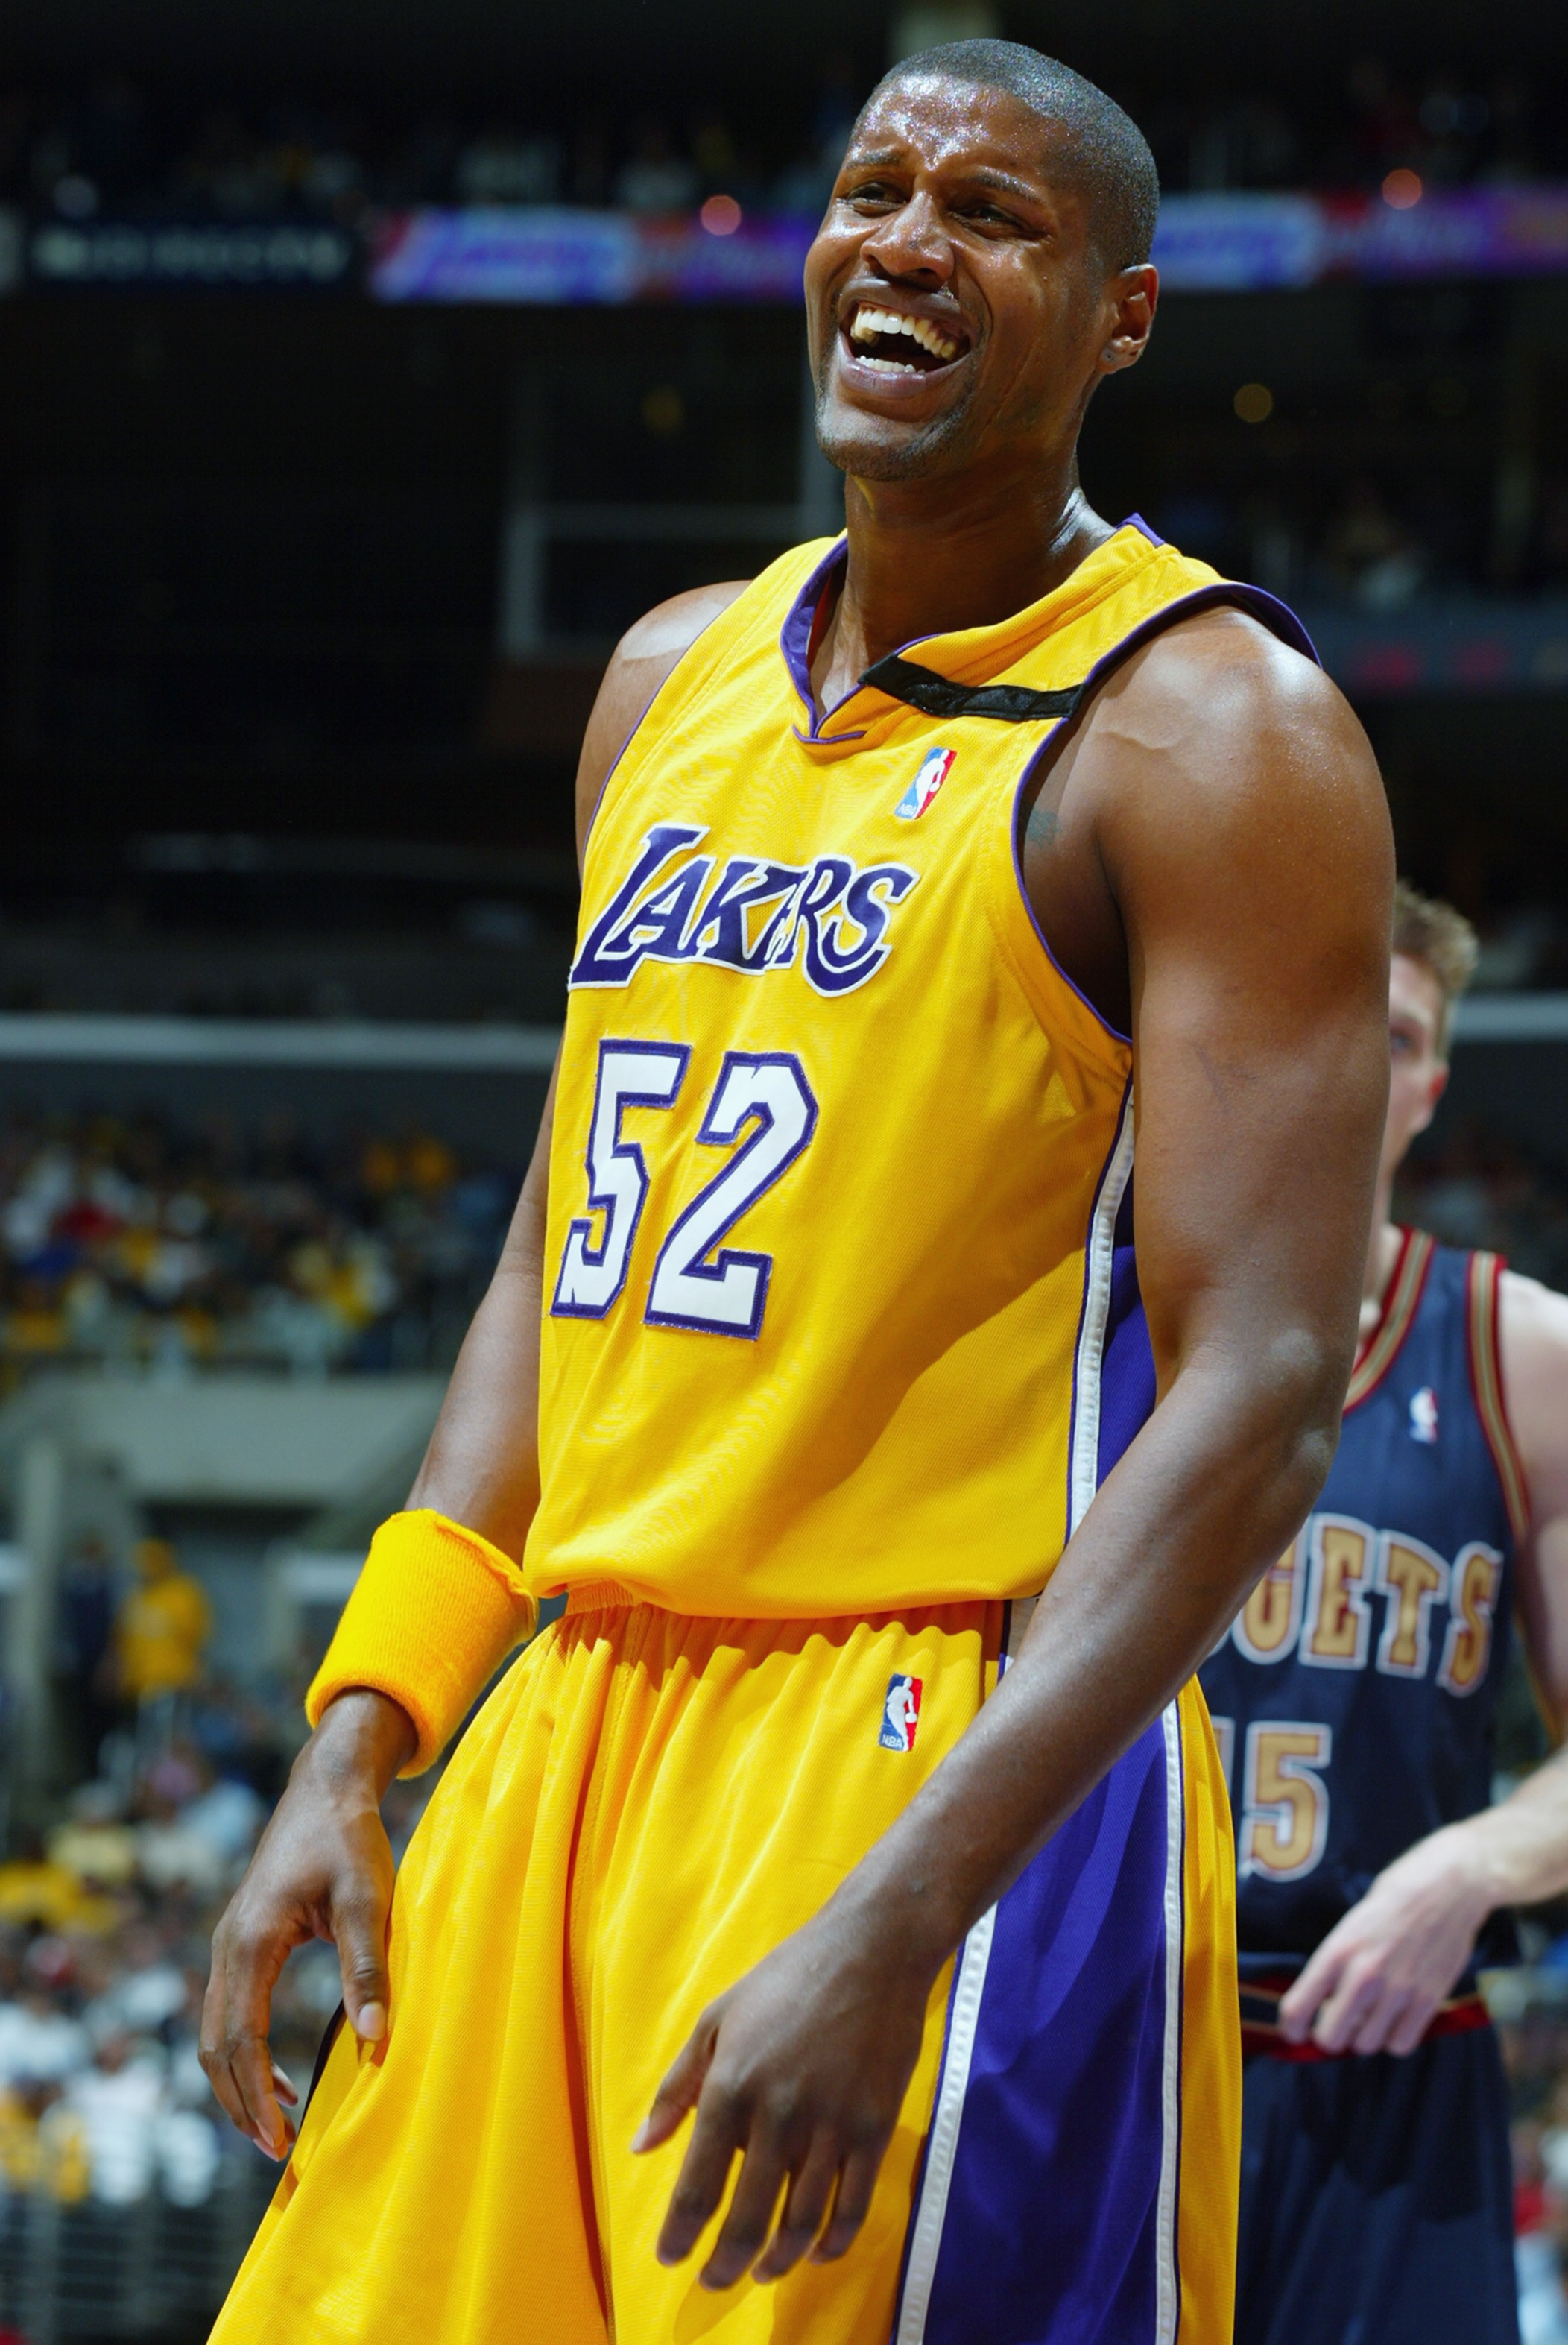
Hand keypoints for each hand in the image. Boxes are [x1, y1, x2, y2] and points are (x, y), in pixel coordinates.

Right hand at [200, 1689, 414, 2157]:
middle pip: (216, 2047)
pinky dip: (242, 2053)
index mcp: (251, 1941)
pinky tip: (277, 2076)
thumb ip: (367, 1967)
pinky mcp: (242, 1941)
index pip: (241, 2040)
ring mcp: (229, 1944)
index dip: (257, 2097)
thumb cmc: (348, 1837)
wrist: (326, 1785)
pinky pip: (229, 2012)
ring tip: (275, 2125)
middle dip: (239, 2103)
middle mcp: (228, 1947)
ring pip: (216, 2033)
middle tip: (275, 2151)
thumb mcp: (366, 1898)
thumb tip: (377, 2040)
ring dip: (237, 2083)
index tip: (280, 2142)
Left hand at [633, 1899, 936, 2290]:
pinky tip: (818, 2252)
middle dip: (726, 2264)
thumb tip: (641, 2148)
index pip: (697, 2185)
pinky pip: (854, 2206)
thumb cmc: (785, 1980)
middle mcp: (779, 2114)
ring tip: (762, 2271)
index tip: (670, 2259)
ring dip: (778, 2260)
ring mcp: (832, 2125)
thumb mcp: (716, 2019)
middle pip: (747, 2218)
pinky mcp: (874, 2128)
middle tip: (714, 2282)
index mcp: (731, 2086)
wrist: (871, 1951)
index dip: (680, 2233)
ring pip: (802, 2222)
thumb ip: (677, 2087)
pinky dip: (834, 2243)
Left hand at [1277, 1825, 1492, 2056]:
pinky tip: (1396, 2018)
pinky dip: (1395, 2038)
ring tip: (1371, 2014)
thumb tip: (1325, 2003)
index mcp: (1338, 1950)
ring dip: (1364, 2035)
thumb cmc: (1395, 1897)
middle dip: (1329, 2036)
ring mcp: (1399, 1990)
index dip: (1292, 2027)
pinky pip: (1401, 2044)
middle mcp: (1365, 1974)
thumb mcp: (1353, 1923)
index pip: (1298, 2007)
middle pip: (1331, 2038)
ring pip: (1367, 2045)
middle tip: (1336, 2024)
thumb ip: (1338, 1962)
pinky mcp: (1429, 1999)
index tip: (1295, 2032)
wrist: (1449, 1886)